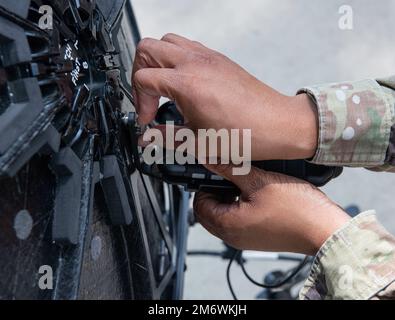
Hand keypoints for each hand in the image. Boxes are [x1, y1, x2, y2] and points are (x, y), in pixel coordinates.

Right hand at [132, 33, 317, 160]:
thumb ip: (165, 138)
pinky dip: (177, 59)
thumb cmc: (246, 134)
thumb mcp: (198, 142)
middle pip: (147, 49)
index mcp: (186, 83)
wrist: (277, 125)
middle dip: (139, 72)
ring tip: (163, 87)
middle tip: (149, 98)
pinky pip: (188, 46)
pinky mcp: (219, 58)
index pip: (142, 78)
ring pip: (167, 41)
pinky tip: (184, 83)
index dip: (140, 102)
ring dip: (157, 62)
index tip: (149, 118)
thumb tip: (148, 138)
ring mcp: (208, 57)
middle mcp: (195, 63)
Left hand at [193, 164, 349, 254]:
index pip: (199, 205)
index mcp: (228, 225)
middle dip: (213, 193)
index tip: (213, 171)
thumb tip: (208, 160)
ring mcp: (245, 240)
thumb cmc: (296, 208)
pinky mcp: (258, 239)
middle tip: (225, 174)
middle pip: (208, 213)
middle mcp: (233, 237)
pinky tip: (253, 193)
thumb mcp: (259, 181)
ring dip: (226, 200)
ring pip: (223, 217)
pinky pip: (238, 222)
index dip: (202, 186)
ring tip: (241, 181)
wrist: (325, 230)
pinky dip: (238, 208)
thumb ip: (231, 170)